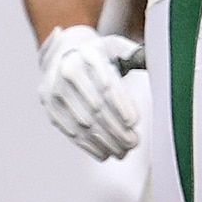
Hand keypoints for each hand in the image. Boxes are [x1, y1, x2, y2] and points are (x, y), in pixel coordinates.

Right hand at [38, 25, 142, 159]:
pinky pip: (70, 130)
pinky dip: (89, 145)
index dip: (121, 105)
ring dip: (105, 141)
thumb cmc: (98, 56)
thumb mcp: (116, 48)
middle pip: (96, 106)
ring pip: (83, 122)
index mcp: (90, 53)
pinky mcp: (50, 106)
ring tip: (123, 151)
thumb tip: (152, 66)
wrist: (63, 53)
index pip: (107, 84)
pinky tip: (105, 153)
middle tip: (134, 142)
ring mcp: (55, 88)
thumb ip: (134, 58)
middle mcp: (69, 69)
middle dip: (117, 129)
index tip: (134, 122)